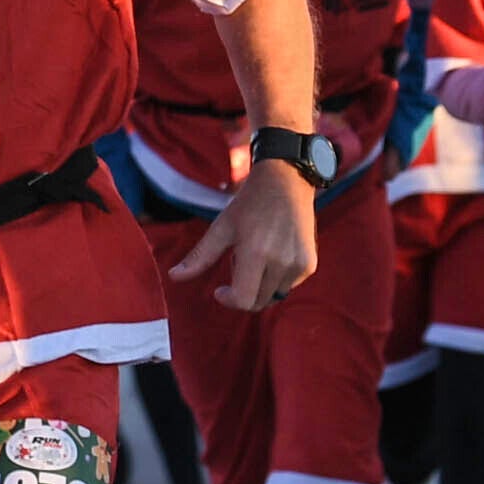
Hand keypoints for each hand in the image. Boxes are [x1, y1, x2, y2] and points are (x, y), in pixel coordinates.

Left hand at [167, 158, 317, 312]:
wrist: (287, 181)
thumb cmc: (250, 204)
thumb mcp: (221, 227)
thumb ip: (199, 256)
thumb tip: (174, 277)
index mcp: (257, 254)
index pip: (244, 300)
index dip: (229, 301)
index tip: (220, 290)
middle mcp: (281, 262)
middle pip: (257, 302)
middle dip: (242, 292)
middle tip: (238, 262)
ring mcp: (299, 264)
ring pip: (272, 296)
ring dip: (259, 286)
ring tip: (256, 255)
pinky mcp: (309, 264)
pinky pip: (287, 286)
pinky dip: (275, 280)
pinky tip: (273, 254)